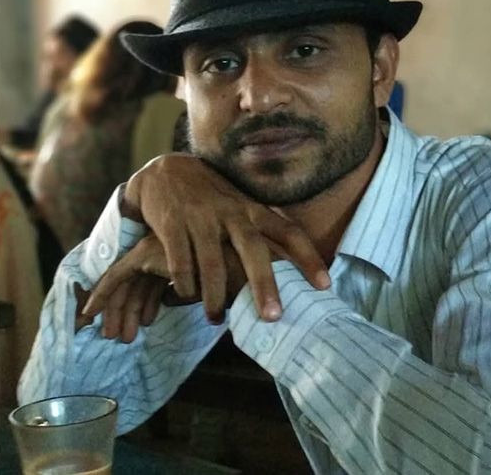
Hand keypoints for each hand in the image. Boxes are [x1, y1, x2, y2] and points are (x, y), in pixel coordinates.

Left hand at [79, 235, 250, 341]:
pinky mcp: (147, 253)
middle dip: (127, 310)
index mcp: (183, 253)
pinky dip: (101, 294)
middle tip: (120, 337)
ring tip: (116, 337)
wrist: (255, 261)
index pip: (153, 281)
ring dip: (118, 310)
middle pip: (137, 282)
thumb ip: (193, 290)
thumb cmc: (245, 278)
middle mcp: (166, 247)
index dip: (143, 304)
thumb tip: (174, 300)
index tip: (140, 326)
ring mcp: (156, 247)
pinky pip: (117, 275)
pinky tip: (92, 314)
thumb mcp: (215, 287)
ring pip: (126, 281)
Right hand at [120, 154, 329, 321]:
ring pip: (212, 263)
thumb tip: (294, 268)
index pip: (288, 232)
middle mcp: (230, 211)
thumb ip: (263, 231)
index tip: (325, 286)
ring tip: (217, 319)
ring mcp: (200, 216)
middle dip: (263, 285)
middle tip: (273, 317)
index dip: (308, 258)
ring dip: (215, 296)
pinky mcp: (172, 223)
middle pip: (253, 249)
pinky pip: (180, 261)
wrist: (165, 171)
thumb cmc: (212, 198)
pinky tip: (186, 296)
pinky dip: (185, 283)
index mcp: (253, 209)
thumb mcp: (241, 207)